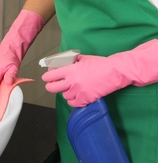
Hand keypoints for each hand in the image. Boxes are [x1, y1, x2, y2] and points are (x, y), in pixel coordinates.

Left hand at [42, 39, 157, 106]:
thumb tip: (58, 65)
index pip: (49, 76)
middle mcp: (72, 81)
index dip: (47, 77)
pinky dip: (73, 100)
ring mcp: (78, 91)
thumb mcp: (82, 59)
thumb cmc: (100, 64)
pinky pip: (72, 103)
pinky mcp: (85, 99)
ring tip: (75, 87)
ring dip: (67, 92)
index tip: (48, 78)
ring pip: (64, 95)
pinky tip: (78, 95)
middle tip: (54, 85)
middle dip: (51, 86)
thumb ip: (69, 62)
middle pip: (51, 88)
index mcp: (70, 70)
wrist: (115, 72)